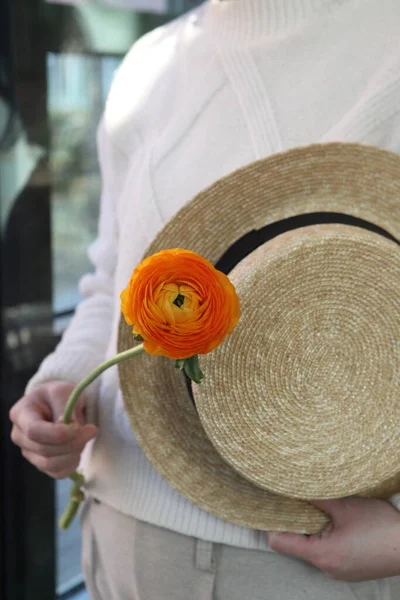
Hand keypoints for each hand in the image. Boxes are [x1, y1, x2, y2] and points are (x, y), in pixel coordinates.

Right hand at [9, 381, 97, 478]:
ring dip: (73, 454)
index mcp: (21, 414)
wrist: (58, 404)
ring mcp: (29, 452)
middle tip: (92, 430)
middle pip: (44, 449)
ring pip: (50, 464)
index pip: (34, 431)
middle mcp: (20, 436)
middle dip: (72, 443)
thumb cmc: (58, 396)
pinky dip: (72, 464)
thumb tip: (70, 427)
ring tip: (86, 438)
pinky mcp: (41, 464)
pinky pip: (57, 473)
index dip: (57, 434)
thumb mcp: (63, 391)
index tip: (77, 427)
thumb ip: (65, 407)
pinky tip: (78, 450)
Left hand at [268, 497, 399, 580]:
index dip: (273, 521)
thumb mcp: (344, 506)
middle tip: (299, 499)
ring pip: (312, 547)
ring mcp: (338, 571)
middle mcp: (326, 568)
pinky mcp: (349, 569)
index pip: (278, 542)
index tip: (275, 504)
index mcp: (320, 554)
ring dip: (314, 528)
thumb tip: (293, 486)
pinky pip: (328, 552)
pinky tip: (339, 522)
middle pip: (295, 544)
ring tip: (323, 509)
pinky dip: (327, 536)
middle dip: (296, 521)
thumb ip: (316, 497)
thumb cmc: (380, 527)